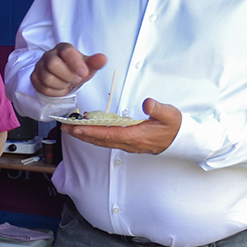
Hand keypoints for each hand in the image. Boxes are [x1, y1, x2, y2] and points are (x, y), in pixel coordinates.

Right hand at [30, 43, 106, 97]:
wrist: (66, 78)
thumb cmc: (77, 70)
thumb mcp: (88, 66)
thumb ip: (94, 63)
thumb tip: (102, 58)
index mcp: (63, 48)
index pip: (66, 51)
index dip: (75, 63)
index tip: (84, 73)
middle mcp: (49, 55)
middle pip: (53, 64)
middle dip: (67, 76)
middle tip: (76, 80)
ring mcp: (40, 66)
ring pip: (47, 78)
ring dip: (62, 85)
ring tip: (68, 84)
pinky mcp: (34, 77)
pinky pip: (42, 87)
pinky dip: (55, 92)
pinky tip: (60, 89)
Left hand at [62, 98, 181, 153]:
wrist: (181, 141)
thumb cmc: (174, 127)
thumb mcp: (170, 115)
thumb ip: (158, 109)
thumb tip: (147, 103)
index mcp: (135, 136)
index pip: (108, 134)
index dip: (91, 131)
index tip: (76, 127)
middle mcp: (128, 142)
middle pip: (99, 139)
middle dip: (81, 134)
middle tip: (64, 128)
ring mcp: (127, 144)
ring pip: (101, 141)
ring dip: (85, 135)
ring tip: (71, 129)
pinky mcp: (127, 142)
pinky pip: (106, 140)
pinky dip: (94, 135)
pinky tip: (87, 129)